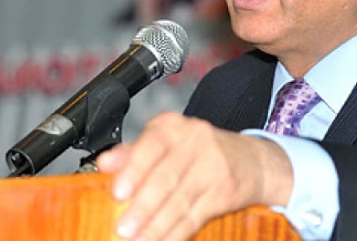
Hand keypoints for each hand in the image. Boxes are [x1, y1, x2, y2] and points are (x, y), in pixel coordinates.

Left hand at [96, 112, 292, 240]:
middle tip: (123, 229)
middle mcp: (196, 140)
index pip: (151, 145)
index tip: (118, 193)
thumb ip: (133, 153)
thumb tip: (104, 163)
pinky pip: (196, 215)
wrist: (252, 161)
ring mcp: (214, 165)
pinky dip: (177, 232)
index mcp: (174, 127)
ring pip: (180, 200)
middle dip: (142, 207)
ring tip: (138, 240)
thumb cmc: (199, 152)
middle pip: (165, 177)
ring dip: (156, 225)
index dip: (133, 170)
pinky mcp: (226, 190)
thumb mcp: (167, 144)